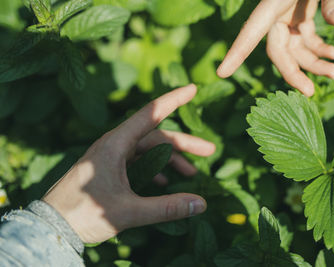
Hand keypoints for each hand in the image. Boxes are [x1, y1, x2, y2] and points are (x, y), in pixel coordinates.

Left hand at [42, 84, 215, 242]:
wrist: (50, 226)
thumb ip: (166, 207)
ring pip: (147, 150)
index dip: (173, 101)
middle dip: (183, 144)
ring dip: (169, 159)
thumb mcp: (129, 211)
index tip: (192, 89)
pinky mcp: (108, 169)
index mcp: (115, 145)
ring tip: (190, 174)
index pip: (150, 115)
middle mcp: (114, 145)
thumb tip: (201, 204)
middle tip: (209, 151)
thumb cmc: (84, 214)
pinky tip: (163, 183)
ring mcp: (110, 157)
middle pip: (155, 137)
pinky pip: (137, 162)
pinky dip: (154, 169)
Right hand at [217, 0, 333, 95]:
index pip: (251, 31)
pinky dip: (318, 50)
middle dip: (293, 72)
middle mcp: (276, 13)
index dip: (237, 53)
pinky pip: (304, 40)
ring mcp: (288, 16)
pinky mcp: (300, 16)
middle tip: (311, 92)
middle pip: (277, 50)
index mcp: (274, 2)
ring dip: (312, 63)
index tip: (221, 73)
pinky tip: (333, 55)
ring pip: (293, 49)